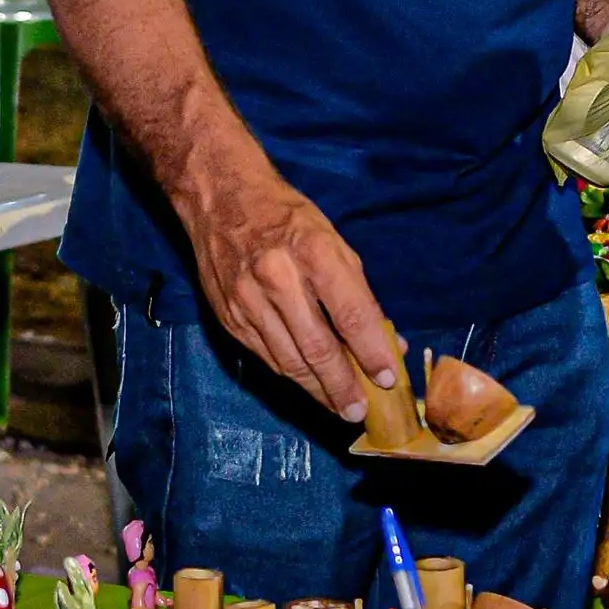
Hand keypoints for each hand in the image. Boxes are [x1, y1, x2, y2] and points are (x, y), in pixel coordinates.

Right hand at [182, 160, 403, 421]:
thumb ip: (358, 292)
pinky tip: (308, 384)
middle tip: (359, 411)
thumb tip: (387, 340)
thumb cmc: (286, 217)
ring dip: (317, 390)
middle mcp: (279, 278)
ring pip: (289, 361)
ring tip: (339, 406)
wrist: (221, 197)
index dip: (372, 352)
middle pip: (317, 348)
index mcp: (314, 252)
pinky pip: (266, 356)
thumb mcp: (332, 240)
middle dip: (343, 386)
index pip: (351, 314)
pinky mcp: (229, 316)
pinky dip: (290, 374)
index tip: (387, 379)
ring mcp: (248, 301)